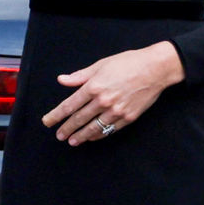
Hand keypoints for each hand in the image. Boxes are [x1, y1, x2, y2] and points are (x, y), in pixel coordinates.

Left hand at [42, 39, 183, 146]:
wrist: (155, 69)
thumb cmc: (128, 62)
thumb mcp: (101, 64)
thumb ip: (80, 76)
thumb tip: (62, 80)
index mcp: (94, 86)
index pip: (69, 105)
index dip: (56, 115)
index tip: (48, 122)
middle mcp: (103, 101)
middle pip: (78, 119)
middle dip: (66, 128)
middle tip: (58, 135)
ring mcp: (116, 111)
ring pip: (93, 128)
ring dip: (80, 136)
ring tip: (72, 141)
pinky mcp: (128, 118)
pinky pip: (109, 130)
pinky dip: (98, 135)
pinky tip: (91, 137)